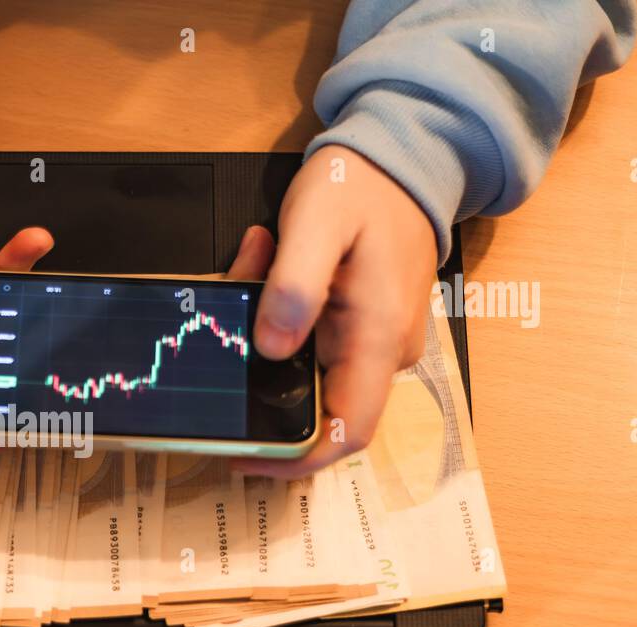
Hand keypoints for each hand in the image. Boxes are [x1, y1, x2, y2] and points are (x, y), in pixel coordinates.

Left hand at [227, 145, 437, 478]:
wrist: (404, 160)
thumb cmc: (363, 185)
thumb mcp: (317, 221)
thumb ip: (294, 286)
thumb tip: (272, 349)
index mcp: (379, 336)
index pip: (346, 430)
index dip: (297, 457)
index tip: (246, 457)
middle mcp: (384, 352)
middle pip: (317, 405)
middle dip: (263, 380)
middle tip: (232, 319)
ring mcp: (374, 344)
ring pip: (305, 373)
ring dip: (266, 342)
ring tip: (253, 271)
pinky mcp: (360, 331)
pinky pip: (310, 346)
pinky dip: (279, 319)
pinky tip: (267, 268)